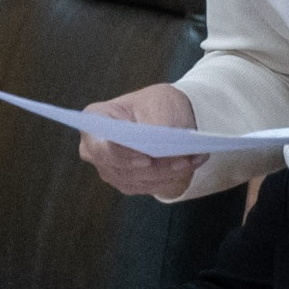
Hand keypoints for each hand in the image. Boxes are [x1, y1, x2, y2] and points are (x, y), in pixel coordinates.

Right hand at [78, 82, 203, 199]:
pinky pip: (150, 186)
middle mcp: (95, 148)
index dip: (121, 154)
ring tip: (193, 160)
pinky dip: (172, 177)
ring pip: (139, 180)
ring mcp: (110, 168)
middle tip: (182, 161)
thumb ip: (156, 125)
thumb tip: (161, 147)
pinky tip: (191, 165)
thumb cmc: (157, 103)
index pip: (101, 142)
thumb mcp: (160, 102)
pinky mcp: (128, 182)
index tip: (146, 160)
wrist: (167, 115)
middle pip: (121, 167)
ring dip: (168, 173)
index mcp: (96, 119)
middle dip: (155, 167)